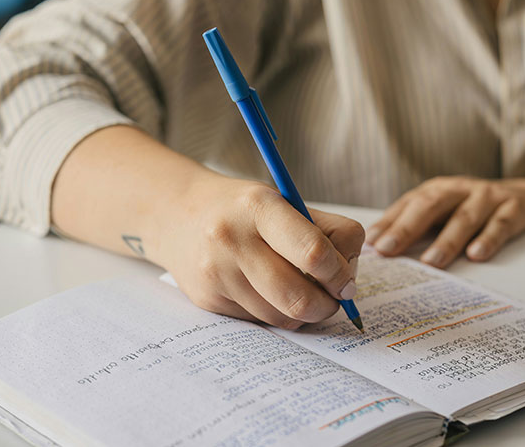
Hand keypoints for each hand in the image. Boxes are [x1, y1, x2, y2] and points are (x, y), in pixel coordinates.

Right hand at [159, 177, 364, 328]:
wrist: (176, 214)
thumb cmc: (242, 209)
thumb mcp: (283, 201)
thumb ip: (326, 232)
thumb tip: (349, 282)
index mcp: (258, 206)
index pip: (313, 252)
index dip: (340, 275)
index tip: (346, 282)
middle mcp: (231, 239)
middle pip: (299, 298)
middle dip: (327, 306)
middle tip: (333, 299)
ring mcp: (216, 273)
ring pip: (281, 317)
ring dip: (302, 313)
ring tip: (300, 291)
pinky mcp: (206, 300)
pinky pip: (259, 322)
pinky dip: (274, 313)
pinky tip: (266, 291)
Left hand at [365, 176, 524, 267]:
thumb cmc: (474, 210)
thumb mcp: (443, 213)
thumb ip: (416, 227)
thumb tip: (378, 249)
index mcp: (437, 190)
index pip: (407, 204)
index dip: (388, 223)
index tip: (370, 244)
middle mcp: (459, 189)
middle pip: (430, 205)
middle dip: (406, 228)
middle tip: (388, 250)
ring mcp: (488, 197)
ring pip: (464, 217)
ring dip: (446, 240)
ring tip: (430, 262)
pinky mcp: (516, 207)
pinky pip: (501, 223)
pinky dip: (489, 238)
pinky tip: (476, 255)